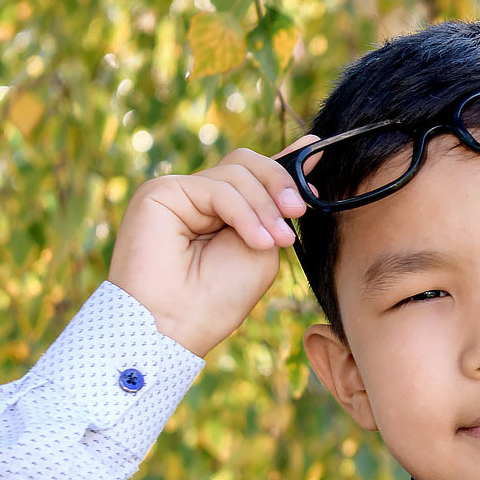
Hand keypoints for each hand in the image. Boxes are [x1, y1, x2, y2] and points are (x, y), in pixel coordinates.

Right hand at [107, 147, 305, 355]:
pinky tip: (256, 241)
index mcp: (224, 211)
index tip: (318, 156)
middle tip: (299, 211)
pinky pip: (217, 187)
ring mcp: (180, 192)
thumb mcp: (264, 246)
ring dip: (264, 208)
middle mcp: (200, 198)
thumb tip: (307, 155)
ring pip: (236, 171)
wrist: (177, 323)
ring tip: (272, 242)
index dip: (286, 165)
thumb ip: (278, 208)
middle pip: (247, 162)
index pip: (254, 172)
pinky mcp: (161, 191)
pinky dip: (244, 213)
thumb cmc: (219, 296)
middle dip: (279, 183)